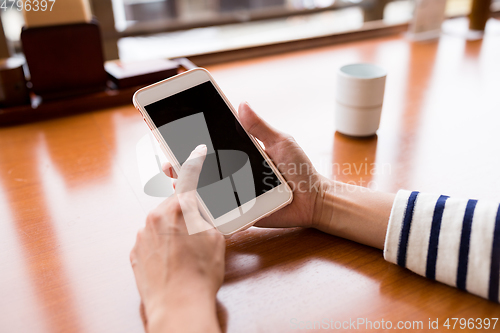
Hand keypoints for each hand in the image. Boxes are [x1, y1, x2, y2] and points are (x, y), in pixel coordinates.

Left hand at [130, 145, 224, 332]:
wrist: (177, 306)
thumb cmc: (199, 275)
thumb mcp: (215, 239)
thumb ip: (206, 217)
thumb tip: (200, 211)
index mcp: (179, 209)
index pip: (189, 177)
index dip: (195, 162)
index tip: (196, 151)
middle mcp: (156, 217)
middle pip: (173, 204)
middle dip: (185, 212)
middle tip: (197, 231)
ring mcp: (143, 235)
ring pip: (161, 223)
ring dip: (172, 231)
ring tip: (185, 254)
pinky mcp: (136, 252)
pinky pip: (151, 240)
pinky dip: (161, 245)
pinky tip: (173, 261)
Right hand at [161, 102, 332, 229]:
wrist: (312, 200)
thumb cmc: (299, 169)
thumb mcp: (280, 143)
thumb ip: (260, 127)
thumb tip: (242, 104)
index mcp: (240, 153)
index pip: (212, 144)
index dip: (192, 138)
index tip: (173, 129)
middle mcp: (232, 172)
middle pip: (201, 167)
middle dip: (180, 163)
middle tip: (169, 159)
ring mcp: (233, 192)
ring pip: (203, 189)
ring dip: (185, 184)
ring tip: (175, 179)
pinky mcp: (237, 211)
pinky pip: (216, 211)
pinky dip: (200, 207)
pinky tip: (188, 202)